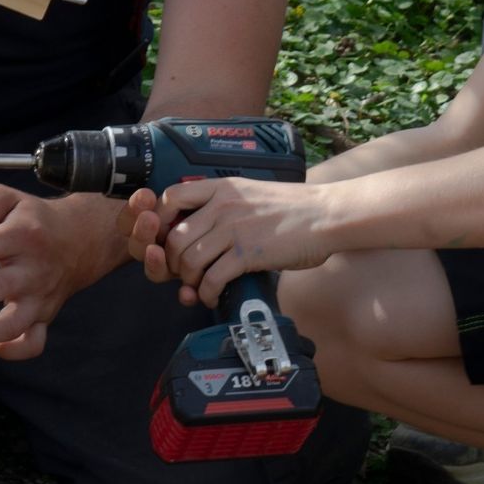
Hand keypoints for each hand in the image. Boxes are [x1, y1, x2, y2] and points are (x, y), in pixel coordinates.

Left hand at [0, 185, 109, 360]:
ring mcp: (40, 297)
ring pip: (13, 325)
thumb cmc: (31, 218)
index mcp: (22, 233)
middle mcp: (33, 268)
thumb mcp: (5, 199)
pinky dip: (11, 350)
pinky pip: (32, 343)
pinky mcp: (44, 317)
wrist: (80, 238)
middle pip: (0, 286)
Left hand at [126, 177, 330, 309]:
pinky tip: (213, 295)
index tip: (165, 241)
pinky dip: (206, 293)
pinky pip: (211, 278)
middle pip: (173, 237)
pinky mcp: (247, 253)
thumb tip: (196, 228)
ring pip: (188, 260)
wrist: (325, 215)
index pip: (170, 197)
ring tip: (198, 287)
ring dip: (188, 281)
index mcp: (221, 187)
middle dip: (172, 263)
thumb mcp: (249, 192)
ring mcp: (234, 229)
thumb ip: (222, 203)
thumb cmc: (291, 208)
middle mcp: (222, 205)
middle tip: (182, 274)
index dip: (158, 222)